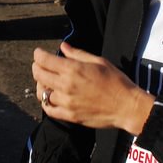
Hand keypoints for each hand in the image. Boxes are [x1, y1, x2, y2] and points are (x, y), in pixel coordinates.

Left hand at [34, 42, 152, 134]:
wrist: (126, 107)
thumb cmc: (116, 81)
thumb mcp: (99, 61)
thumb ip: (77, 54)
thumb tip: (63, 47)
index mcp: (73, 70)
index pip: (44, 60)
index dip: (38, 54)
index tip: (38, 53)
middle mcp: (66, 85)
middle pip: (39, 75)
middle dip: (36, 67)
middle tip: (39, 65)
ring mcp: (67, 102)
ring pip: (42, 93)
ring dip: (41, 85)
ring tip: (46, 82)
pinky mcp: (70, 116)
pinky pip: (49, 110)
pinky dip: (46, 103)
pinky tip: (51, 97)